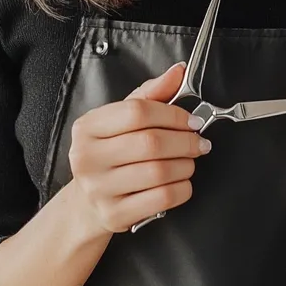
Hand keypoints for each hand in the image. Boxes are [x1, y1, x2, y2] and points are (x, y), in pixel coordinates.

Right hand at [68, 62, 211, 234]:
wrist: (87, 202)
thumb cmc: (110, 154)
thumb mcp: (122, 119)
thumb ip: (151, 94)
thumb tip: (178, 71)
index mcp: (88, 127)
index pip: (137, 112)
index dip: (173, 114)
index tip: (192, 120)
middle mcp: (87, 157)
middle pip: (150, 143)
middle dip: (185, 141)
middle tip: (198, 142)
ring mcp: (98, 189)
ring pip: (159, 172)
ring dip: (185, 165)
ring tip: (189, 161)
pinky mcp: (114, 214)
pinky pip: (161, 198)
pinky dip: (182, 189)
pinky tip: (181, 182)